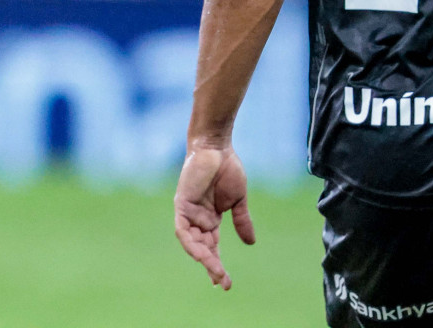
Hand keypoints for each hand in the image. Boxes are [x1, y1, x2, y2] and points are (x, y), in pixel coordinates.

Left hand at [174, 145, 253, 290]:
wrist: (217, 148)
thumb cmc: (227, 169)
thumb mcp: (237, 200)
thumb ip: (241, 221)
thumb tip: (250, 243)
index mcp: (210, 219)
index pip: (212, 247)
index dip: (217, 264)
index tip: (226, 283)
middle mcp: (198, 219)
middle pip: (203, 248)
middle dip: (212, 266)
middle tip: (223, 283)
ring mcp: (188, 212)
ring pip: (192, 243)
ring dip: (204, 258)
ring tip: (216, 272)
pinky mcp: (182, 204)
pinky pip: (183, 229)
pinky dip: (190, 242)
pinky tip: (200, 254)